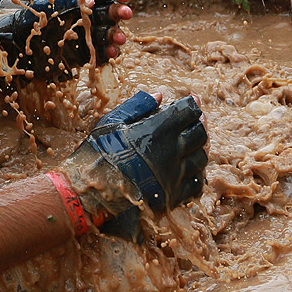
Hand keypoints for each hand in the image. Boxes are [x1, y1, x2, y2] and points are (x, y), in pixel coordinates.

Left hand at [0, 0, 132, 80]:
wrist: (11, 50)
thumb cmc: (23, 23)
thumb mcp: (42, 9)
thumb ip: (67, 4)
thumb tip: (91, 1)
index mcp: (74, 1)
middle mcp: (82, 17)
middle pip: (108, 11)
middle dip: (119, 11)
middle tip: (126, 14)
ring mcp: (83, 36)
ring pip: (106, 33)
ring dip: (115, 34)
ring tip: (118, 39)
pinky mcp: (81, 55)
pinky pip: (99, 53)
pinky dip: (108, 53)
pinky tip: (112, 53)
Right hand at [85, 90, 207, 211]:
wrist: (90, 190)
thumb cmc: (97, 152)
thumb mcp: (112, 122)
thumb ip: (137, 106)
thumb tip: (158, 95)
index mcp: (157, 131)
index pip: (187, 112)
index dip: (192, 104)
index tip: (192, 100)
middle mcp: (171, 152)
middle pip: (200, 134)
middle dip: (199, 123)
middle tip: (197, 119)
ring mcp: (174, 176)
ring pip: (201, 159)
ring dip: (200, 148)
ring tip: (194, 143)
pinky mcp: (172, 196)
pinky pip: (195, 184)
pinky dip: (196, 174)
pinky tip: (190, 168)